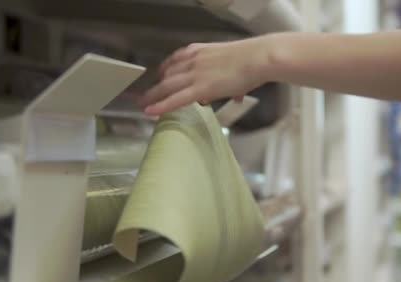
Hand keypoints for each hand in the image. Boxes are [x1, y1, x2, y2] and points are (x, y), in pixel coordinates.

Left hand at [140, 36, 275, 114]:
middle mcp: (192, 60)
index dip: (165, 71)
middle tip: (143, 94)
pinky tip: (149, 111)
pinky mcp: (200, 88)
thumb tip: (236, 95)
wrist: (258, 58)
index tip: (160, 77)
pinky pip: (175, 99)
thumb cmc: (253, 61)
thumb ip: (230, 80)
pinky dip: (161, 105)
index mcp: (200, 51)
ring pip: (166, 86)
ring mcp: (195, 74)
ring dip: (152, 96)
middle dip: (154, 85)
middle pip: (166, 73)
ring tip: (141, 104)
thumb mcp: (233, 65)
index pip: (175, 60)